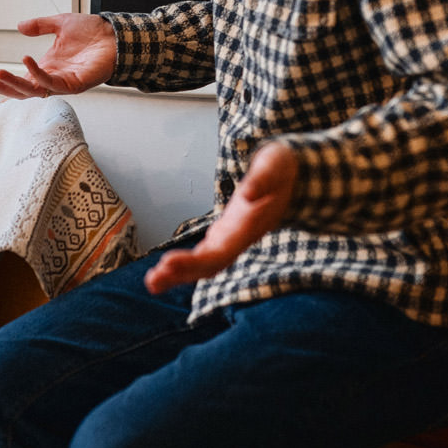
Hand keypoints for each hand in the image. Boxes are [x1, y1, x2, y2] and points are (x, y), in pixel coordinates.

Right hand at [0, 14, 116, 99]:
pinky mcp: (75, 84)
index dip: (6, 82)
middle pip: (24, 91)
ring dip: (15, 84)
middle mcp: (54, 78)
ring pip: (35, 91)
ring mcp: (64, 82)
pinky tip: (27, 61)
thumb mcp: (60, 24)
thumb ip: (39, 26)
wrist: (115, 33)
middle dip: (4, 89)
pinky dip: (38, 74)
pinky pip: (52, 83)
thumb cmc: (93, 33)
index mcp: (48, 67)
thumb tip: (19, 26)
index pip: (23, 81)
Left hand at [144, 142, 297, 293]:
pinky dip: (184, 265)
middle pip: (210, 264)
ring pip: (206, 264)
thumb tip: (249, 193)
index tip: (168, 263)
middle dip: (182, 273)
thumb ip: (264, 178)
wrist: (294, 177)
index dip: (195, 261)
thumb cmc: (281, 169)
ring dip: (180, 275)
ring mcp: (232, 238)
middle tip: (152, 281)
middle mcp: (239, 238)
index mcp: (249, 226)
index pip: (221, 251)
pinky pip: (203, 255)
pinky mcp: (225, 235)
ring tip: (152, 283)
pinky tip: (163, 272)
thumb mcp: (276, 164)